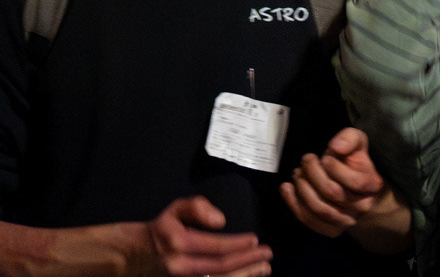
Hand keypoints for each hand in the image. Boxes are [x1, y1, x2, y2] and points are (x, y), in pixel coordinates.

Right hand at [134, 196, 272, 276]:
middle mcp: (178, 267)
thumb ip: (198, 207)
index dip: (237, 245)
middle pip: (219, 268)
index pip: (214, 248)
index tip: (255, 240)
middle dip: (247, 262)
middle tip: (267, 255)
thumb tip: (220, 221)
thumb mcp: (175, 210)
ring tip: (264, 269)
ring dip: (244, 276)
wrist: (134, 256)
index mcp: (178, 244)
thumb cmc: (161, 229)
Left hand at [280, 128, 385, 237]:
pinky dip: (294, 204)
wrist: (356, 190)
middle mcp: (362, 206)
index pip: (355, 181)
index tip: (324, 157)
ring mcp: (347, 221)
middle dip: (314, 175)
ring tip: (297, 173)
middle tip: (306, 160)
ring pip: (320, 208)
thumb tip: (336, 147)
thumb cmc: (354, 162)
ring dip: (303, 189)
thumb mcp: (357, 143)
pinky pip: (309, 221)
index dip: (336, 169)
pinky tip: (287, 189)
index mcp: (372, 185)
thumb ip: (349, 139)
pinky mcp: (331, 230)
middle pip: (333, 193)